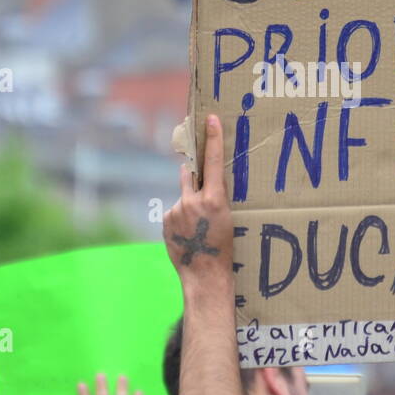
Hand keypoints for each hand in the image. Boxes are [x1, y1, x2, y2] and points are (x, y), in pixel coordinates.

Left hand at [164, 114, 234, 294]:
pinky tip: (189, 234)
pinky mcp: (166, 220)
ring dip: (190, 204)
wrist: (204, 276)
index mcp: (215, 200)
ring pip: (184, 197)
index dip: (213, 139)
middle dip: (194, 171)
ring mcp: (177, 211)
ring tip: (199, 228)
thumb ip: (215, 200)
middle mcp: (193, 202)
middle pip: (190, 173)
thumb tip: (203, 190)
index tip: (211, 118)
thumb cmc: (224, 250)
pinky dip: (181, 218)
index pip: (214, 162)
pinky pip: (175, 211)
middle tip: (200, 175)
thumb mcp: (228, 220)